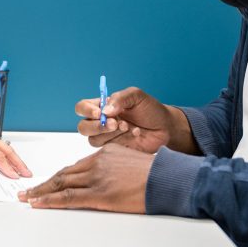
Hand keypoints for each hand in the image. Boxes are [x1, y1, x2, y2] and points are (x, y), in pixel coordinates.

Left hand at [0, 128, 32, 178]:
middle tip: (26, 173)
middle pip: (7, 151)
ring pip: (6, 149)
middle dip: (18, 163)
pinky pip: (1, 149)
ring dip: (15, 160)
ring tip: (23, 171)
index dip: (7, 167)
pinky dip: (8, 157)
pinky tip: (13, 165)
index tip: (14, 176)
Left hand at [17, 144, 153, 212]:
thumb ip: (115, 169)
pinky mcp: (99, 193)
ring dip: (42, 192)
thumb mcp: (132, 164)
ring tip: (28, 198)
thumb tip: (107, 181)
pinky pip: (68, 197)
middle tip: (28, 191)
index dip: (59, 176)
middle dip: (44, 184)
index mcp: (105, 154)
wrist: (167, 179)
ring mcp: (97, 177)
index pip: (75, 167)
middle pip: (64, 174)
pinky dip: (50, 200)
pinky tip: (39, 204)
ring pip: (61, 184)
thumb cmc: (157, 175)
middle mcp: (97, 162)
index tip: (48, 183)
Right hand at [75, 87, 196, 153]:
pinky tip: (136, 133)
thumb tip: (105, 110)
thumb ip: (120, 98)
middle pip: (83, 127)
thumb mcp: (137, 96)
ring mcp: (107, 137)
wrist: (165, 127)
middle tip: (115, 124)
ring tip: (128, 127)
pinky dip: (122, 140)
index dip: (86, 110)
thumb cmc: (150, 109)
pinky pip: (109, 150)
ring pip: (94, 140)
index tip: (99, 112)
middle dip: (97, 126)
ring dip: (111, 134)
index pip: (82, 107)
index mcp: (102, 106)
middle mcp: (101, 122)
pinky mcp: (115, 150)